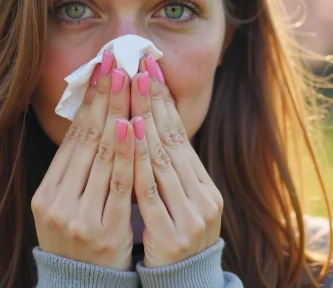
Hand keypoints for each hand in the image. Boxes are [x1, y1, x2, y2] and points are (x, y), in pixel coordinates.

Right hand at [31, 51, 135, 269]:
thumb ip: (78, 169)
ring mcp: (78, 217)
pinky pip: (118, 184)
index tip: (100, 68)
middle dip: (103, 97)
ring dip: (116, 114)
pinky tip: (132, 125)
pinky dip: (126, 153)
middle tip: (115, 61)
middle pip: (86, 140)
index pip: (72, 139)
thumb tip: (92, 117)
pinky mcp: (102, 230)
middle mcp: (57, 203)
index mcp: (47, 193)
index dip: (87, 101)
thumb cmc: (83, 240)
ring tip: (126, 80)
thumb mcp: (69, 205)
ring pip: (101, 156)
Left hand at [129, 53, 223, 267]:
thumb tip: (147, 123)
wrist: (180, 286)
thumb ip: (166, 170)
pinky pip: (150, 190)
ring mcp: (190, 217)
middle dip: (152, 100)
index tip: (149, 69)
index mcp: (204, 187)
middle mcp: (203, 198)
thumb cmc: (170, 240)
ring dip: (145, 119)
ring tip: (131, 88)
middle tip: (138, 65)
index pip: (180, 135)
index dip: (163, 101)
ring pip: (162, 159)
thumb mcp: (176, 203)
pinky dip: (139, 159)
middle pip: (172, 140)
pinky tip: (128, 133)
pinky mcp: (170, 235)